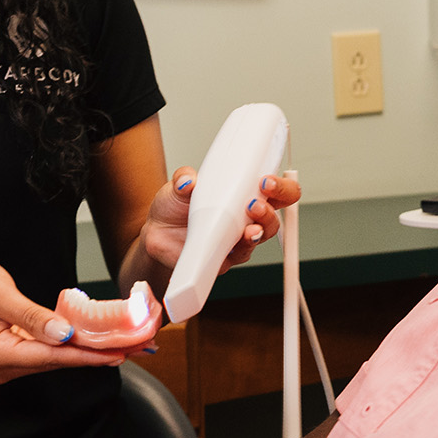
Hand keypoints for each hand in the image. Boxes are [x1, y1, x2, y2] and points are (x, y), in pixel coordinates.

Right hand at [0, 256, 126, 383]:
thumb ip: (32, 315)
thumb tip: (65, 335)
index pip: (52, 356)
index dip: (88, 355)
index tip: (119, 353)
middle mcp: (1, 366)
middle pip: (57, 361)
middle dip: (96, 353)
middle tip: (135, 347)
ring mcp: (5, 363)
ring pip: (55, 358)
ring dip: (88, 350)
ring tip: (125, 343)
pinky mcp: (11, 354)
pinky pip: (47, 351)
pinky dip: (71, 344)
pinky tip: (97, 339)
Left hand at [139, 171, 301, 277]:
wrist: (158, 234)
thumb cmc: (175, 207)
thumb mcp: (178, 185)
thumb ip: (184, 179)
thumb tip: (188, 181)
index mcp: (242, 193)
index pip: (275, 188)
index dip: (280, 185)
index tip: (266, 181)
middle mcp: (245, 216)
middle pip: (276, 213)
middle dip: (273, 208)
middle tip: (255, 204)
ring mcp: (238, 238)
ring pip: (262, 235)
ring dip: (259, 230)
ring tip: (248, 228)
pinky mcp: (227, 257)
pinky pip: (239, 256)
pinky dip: (236, 250)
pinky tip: (227, 245)